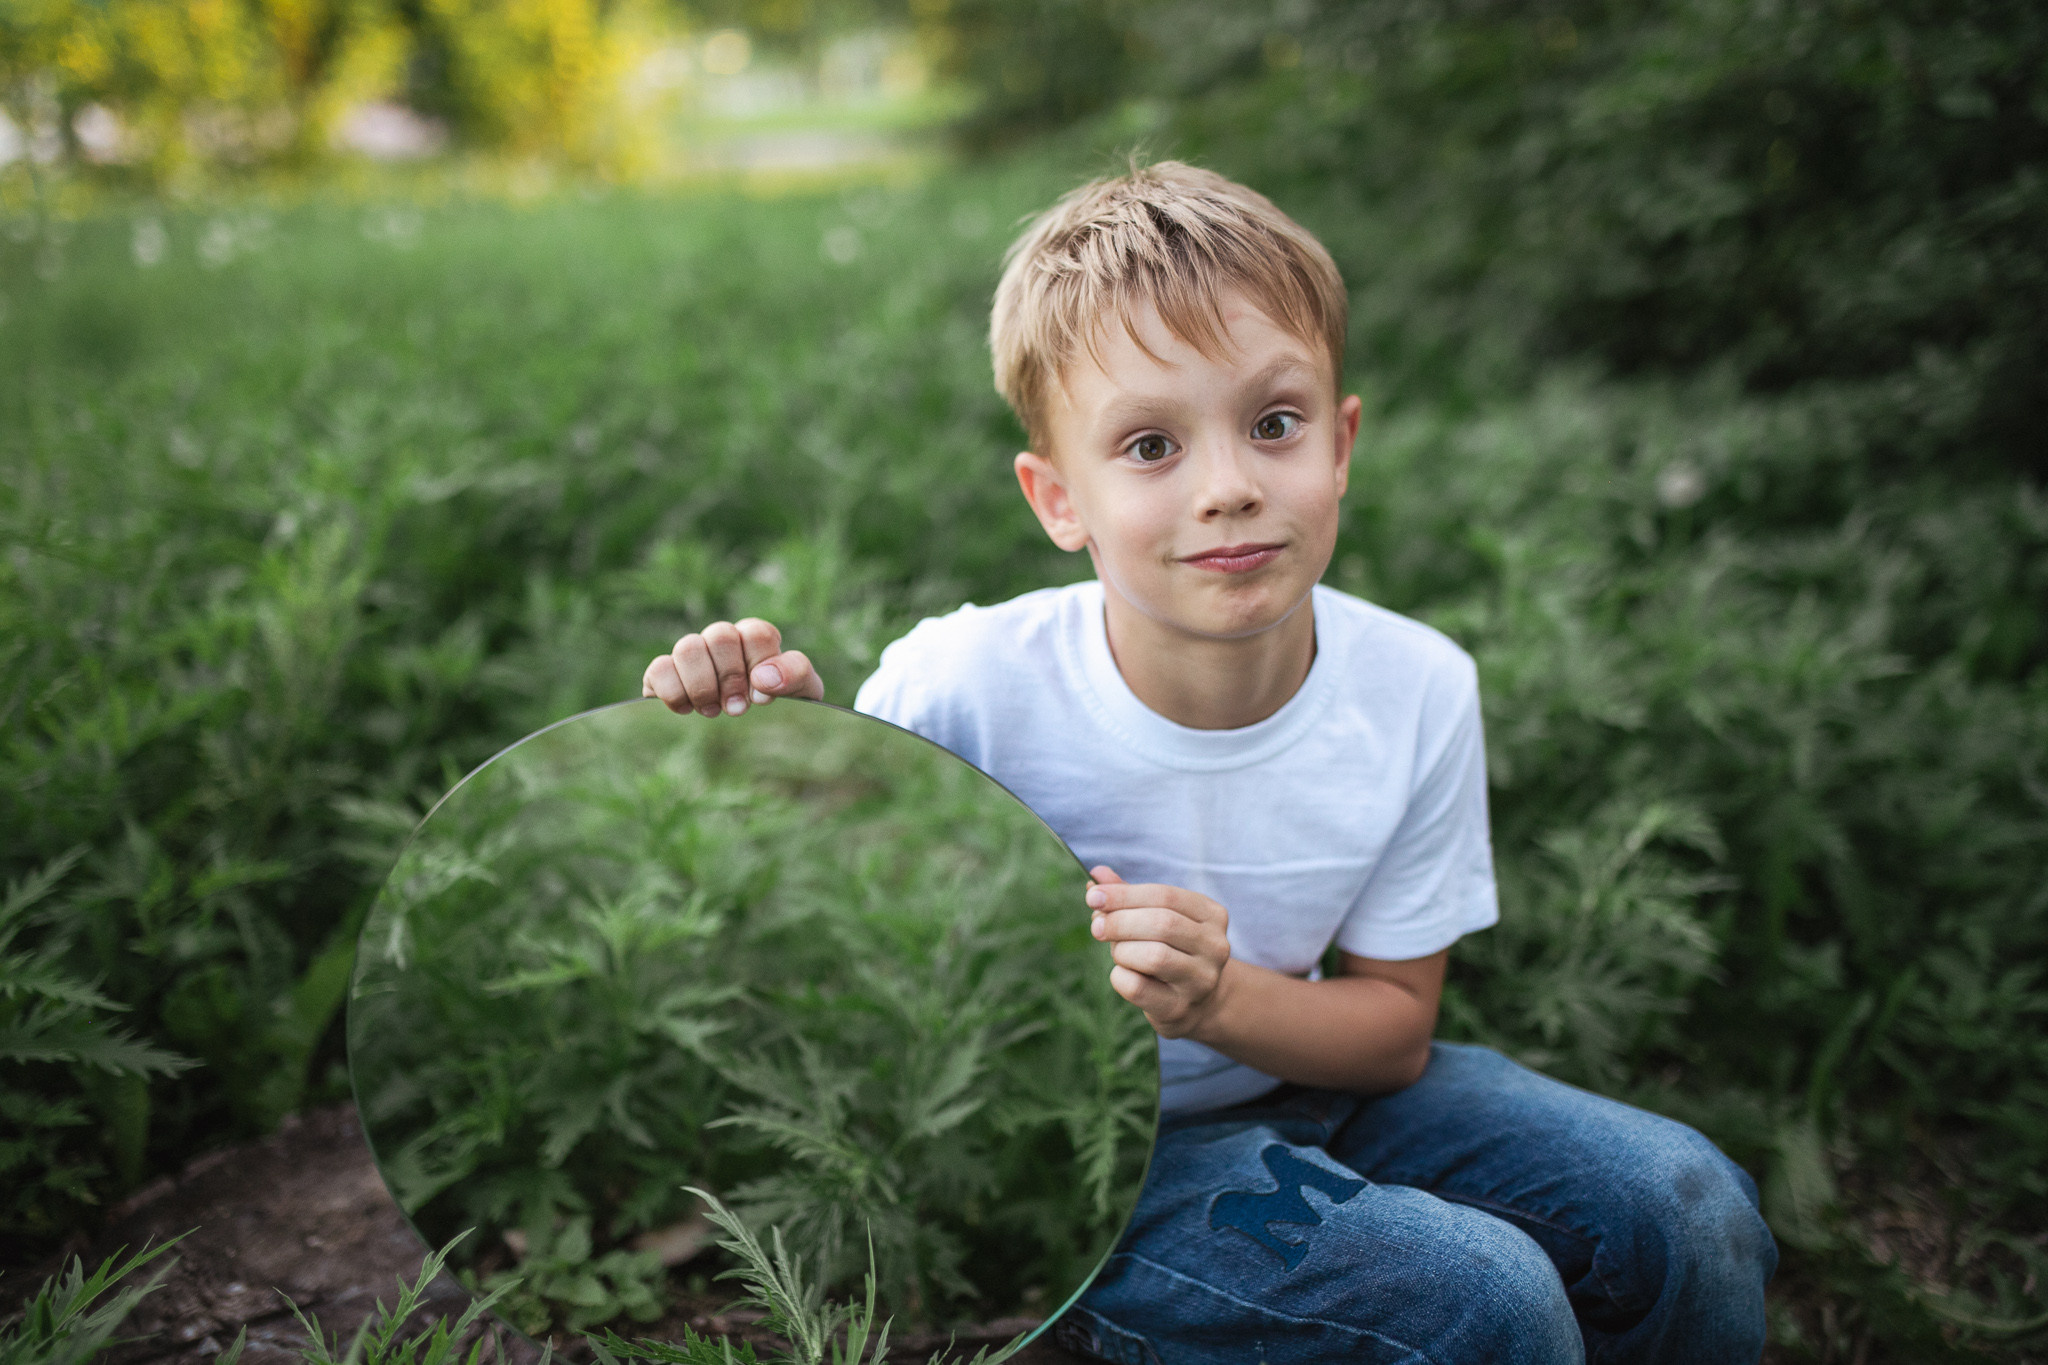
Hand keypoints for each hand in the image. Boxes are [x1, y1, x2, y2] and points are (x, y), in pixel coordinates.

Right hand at [643, 618, 822, 716]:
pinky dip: (673, 692)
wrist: (754, 736)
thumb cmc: (782, 708)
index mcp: (757, 640)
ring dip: (702, 685)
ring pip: (688, 647)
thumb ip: (795, 675)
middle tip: (737, 710)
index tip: (761, 699)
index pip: (756, 633)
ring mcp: (693, 654)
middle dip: (730, 677)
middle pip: (720, 635)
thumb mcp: (802, 693)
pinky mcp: (665, 673)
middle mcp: (723, 641)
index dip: (758, 665)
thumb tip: (763, 678)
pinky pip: (659, 668)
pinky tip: (686, 711)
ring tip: (712, 711)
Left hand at [1086, 866, 1231, 1039]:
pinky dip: (1119, 977)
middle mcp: (1214, 946)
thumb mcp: (1158, 917)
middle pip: (1162, 924)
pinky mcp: (1180, 1009)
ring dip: (1122, 950)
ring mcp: (1201, 980)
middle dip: (1120, 922)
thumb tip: (1097, 875)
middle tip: (1096, 926)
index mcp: (1212, 915)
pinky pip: (1138, 988)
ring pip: (1153, 956)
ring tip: (1117, 952)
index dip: (1125, 895)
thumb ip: (1129, 896)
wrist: (1198, 1001)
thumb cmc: (1171, 949)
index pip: (1165, 896)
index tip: (1093, 896)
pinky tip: (1123, 974)